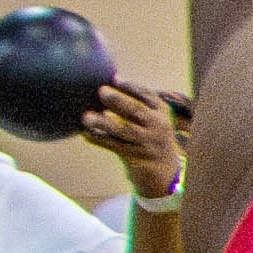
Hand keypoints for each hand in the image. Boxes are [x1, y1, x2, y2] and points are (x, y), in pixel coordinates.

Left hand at [81, 81, 183, 198]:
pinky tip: (86, 134)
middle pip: (137, 111)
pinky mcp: (137, 157)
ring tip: (86, 117)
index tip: (114, 78)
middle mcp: (158, 126)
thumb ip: (135, 105)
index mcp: (162, 112)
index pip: (147, 96)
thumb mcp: (152, 120)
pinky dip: (99, 139)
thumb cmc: (151, 139)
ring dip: (104, 122)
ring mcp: (148, 143)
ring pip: (124, 130)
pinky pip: (115, 146)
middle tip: (101, 91)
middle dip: (119, 101)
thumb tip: (105, 86)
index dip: (131, 87)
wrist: (165, 173)